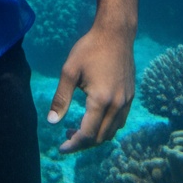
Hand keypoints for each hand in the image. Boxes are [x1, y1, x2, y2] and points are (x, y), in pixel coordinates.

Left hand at [46, 23, 134, 152]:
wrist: (116, 34)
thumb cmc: (89, 49)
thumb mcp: (69, 71)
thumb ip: (61, 98)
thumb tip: (52, 122)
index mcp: (101, 100)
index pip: (87, 134)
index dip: (73, 145)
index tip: (61, 148)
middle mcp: (118, 105)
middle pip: (100, 137)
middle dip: (83, 142)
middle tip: (67, 135)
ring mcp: (127, 102)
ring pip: (112, 132)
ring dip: (95, 136)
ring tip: (77, 127)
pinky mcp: (130, 96)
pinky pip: (120, 121)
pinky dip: (107, 127)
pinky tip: (94, 117)